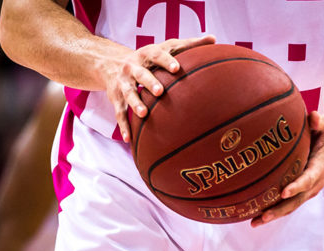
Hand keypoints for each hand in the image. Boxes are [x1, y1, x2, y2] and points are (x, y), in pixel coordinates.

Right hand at [101, 35, 215, 141]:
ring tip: (144, 114)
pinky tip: (129, 138)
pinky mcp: (116, 98)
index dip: (165, 60)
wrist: (110, 63)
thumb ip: (188, 44)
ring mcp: (123, 83)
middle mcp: (132, 67)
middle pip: (141, 74)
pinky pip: (119, 113)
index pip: (156, 55)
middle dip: (149, 82)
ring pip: (128, 94)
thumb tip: (213, 38)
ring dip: (135, 103)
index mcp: (146, 55)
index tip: (175, 68)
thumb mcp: (164, 48)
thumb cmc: (148, 58)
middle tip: (160, 92)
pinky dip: (123, 126)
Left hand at [251, 111, 323, 226]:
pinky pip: (288, 204)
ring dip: (274, 215)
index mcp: (321, 167)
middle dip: (280, 208)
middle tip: (263, 215)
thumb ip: (320, 121)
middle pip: (297, 199)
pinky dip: (273, 212)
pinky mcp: (302, 192)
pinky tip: (256, 217)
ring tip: (255, 222)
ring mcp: (309, 190)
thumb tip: (313, 116)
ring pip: (291, 206)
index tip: (283, 192)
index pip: (308, 179)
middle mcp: (315, 182)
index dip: (297, 186)